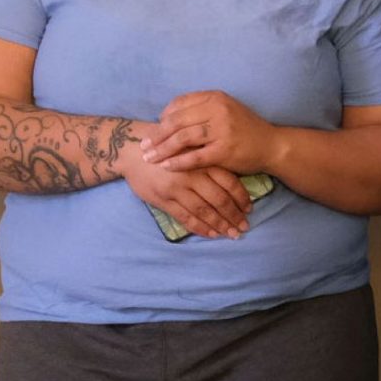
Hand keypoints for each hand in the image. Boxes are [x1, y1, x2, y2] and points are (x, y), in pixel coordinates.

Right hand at [121, 148, 251, 239]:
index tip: (249, 208)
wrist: (131, 150)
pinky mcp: (164, 199)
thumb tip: (231, 178)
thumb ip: (206, 159)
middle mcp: (191, 174)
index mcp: (201, 160)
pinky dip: (199, 227)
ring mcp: (177, 188)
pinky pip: (185, 217)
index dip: (241, 197)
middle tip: (244, 227)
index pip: (228, 181)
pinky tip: (210, 234)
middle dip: (233, 215)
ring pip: (204, 211)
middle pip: (219, 199)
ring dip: (219, 224)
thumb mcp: (189, 146)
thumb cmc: (164, 145)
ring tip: (231, 234)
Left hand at [143, 91, 283, 175]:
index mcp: (215, 97)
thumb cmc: (245, 128)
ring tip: (149, 157)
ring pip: (182, 139)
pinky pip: (194, 157)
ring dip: (162, 149)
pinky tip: (166, 167)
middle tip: (143, 145)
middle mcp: (217, 110)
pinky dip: (178, 163)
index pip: (179, 104)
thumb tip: (168, 117)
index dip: (163, 117)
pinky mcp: (224, 151)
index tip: (155, 129)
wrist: (271, 145)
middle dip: (157, 134)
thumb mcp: (225, 110)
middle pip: (177, 121)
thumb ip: (201, 110)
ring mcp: (221, 130)